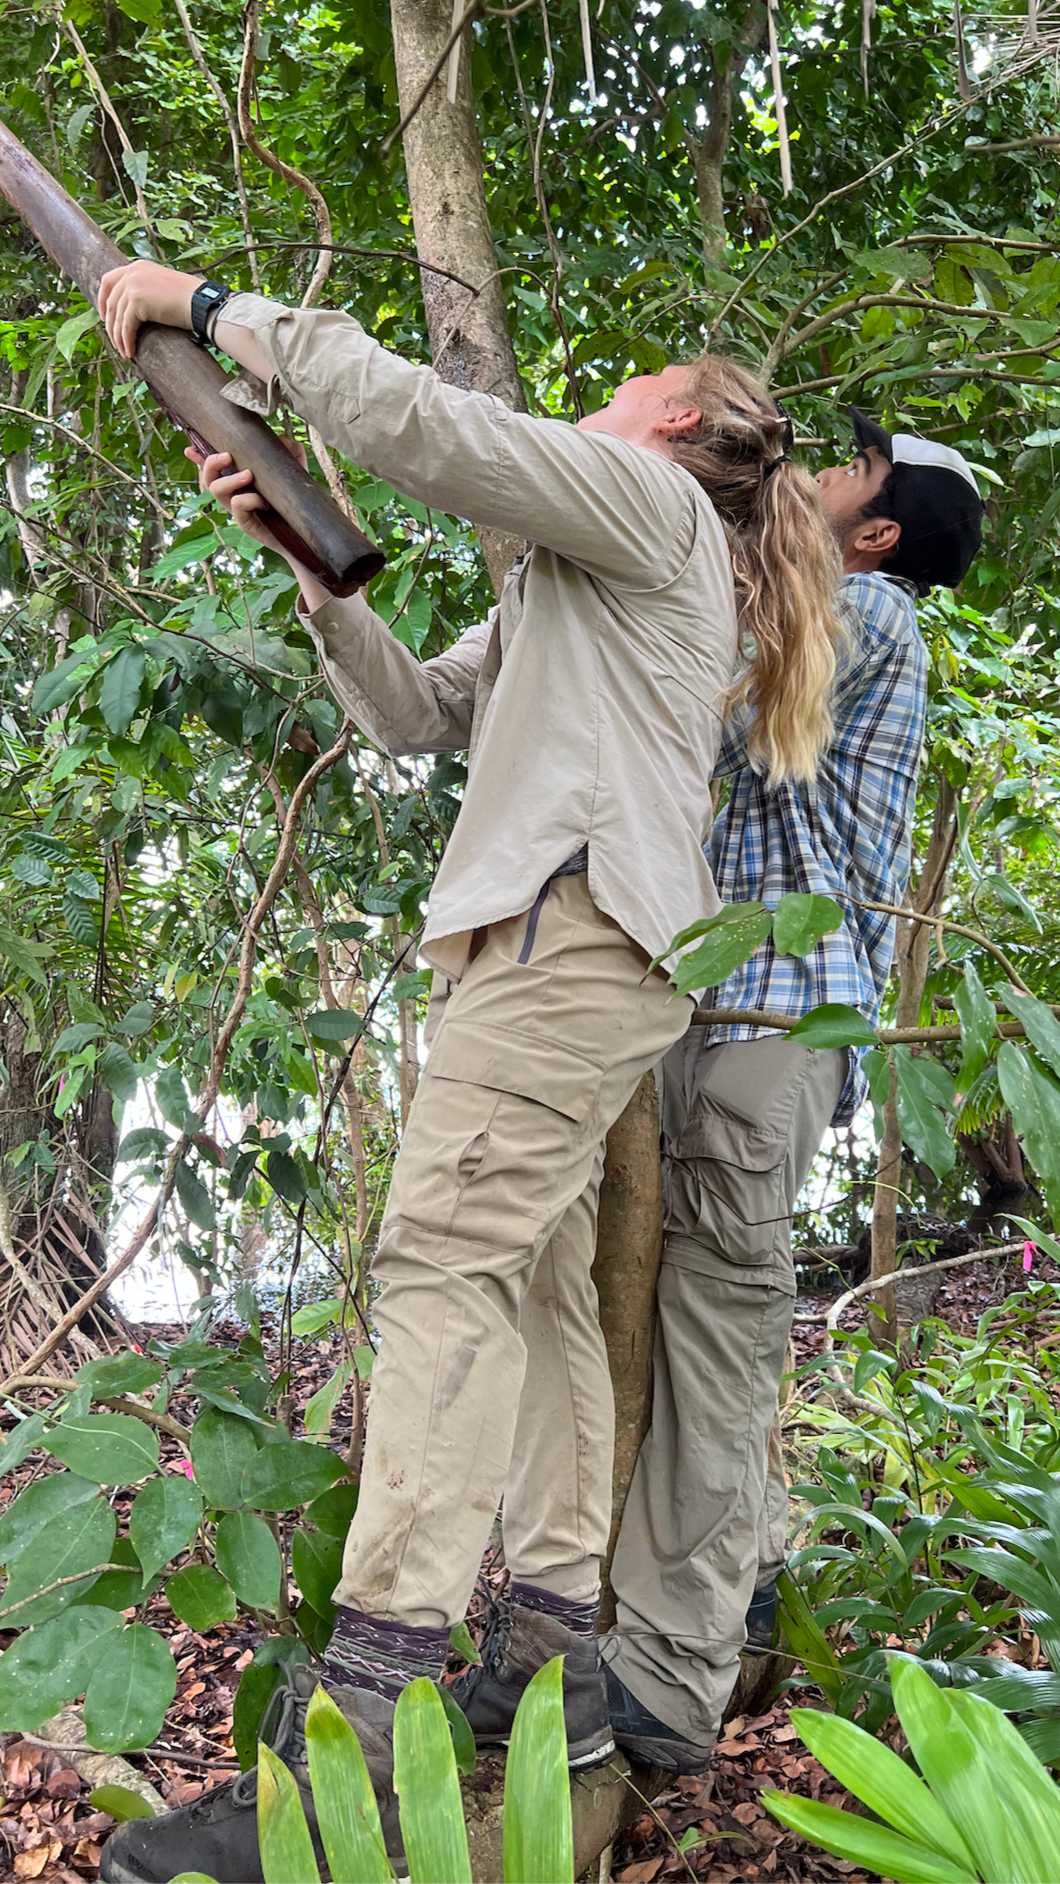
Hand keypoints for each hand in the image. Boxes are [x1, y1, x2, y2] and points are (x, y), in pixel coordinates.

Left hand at [98, 259, 203, 358]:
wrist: (200, 303)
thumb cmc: (189, 299)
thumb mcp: (162, 287)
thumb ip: (146, 290)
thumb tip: (135, 310)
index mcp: (137, 267)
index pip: (108, 280)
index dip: (102, 300)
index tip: (104, 316)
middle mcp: (132, 272)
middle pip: (110, 301)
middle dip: (110, 324)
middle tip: (115, 341)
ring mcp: (133, 285)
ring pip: (116, 316)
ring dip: (118, 338)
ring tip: (124, 352)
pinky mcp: (136, 301)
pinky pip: (125, 326)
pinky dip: (126, 341)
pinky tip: (130, 352)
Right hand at [185, 437, 307, 562]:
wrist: (303, 529)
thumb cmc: (294, 498)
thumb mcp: (294, 469)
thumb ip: (289, 450)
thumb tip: (281, 438)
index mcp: (238, 479)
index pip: (213, 467)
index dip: (198, 457)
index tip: (190, 448)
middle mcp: (233, 493)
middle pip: (208, 478)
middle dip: (211, 463)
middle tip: (228, 456)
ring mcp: (237, 509)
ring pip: (216, 491)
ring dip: (229, 479)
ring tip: (249, 475)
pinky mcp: (245, 523)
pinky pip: (237, 506)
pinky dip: (248, 500)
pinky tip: (264, 501)